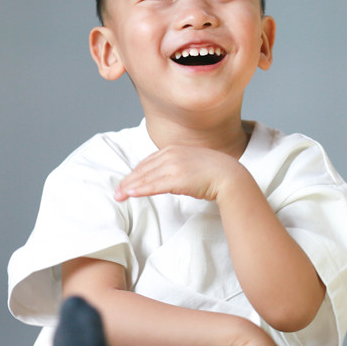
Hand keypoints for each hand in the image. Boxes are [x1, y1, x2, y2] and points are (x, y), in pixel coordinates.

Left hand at [114, 145, 248, 202]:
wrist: (229, 175)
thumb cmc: (213, 172)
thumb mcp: (190, 162)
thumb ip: (176, 165)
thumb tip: (166, 176)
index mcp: (173, 149)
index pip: (147, 162)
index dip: (135, 173)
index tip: (126, 182)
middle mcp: (171, 154)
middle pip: (143, 169)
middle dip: (128, 181)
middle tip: (117, 192)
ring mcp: (173, 165)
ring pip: (145, 178)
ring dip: (130, 187)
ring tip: (119, 196)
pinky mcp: (177, 178)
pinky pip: (153, 185)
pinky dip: (140, 189)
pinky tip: (131, 194)